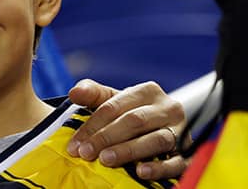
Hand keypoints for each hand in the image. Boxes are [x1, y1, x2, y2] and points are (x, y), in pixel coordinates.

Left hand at [67, 79, 185, 179]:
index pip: (114, 106)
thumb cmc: (130, 113)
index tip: (75, 144)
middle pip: (134, 121)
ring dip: (129, 150)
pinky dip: (159, 168)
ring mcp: (182, 130)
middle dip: (106, 138)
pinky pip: (177, 161)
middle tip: (86, 153)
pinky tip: (141, 172)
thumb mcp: (112, 100)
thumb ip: (92, 93)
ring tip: (107, 160)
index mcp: (148, 91)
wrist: (161, 129)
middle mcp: (168, 108)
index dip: (92, 125)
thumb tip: (74, 93)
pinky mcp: (189, 153)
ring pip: (156, 139)